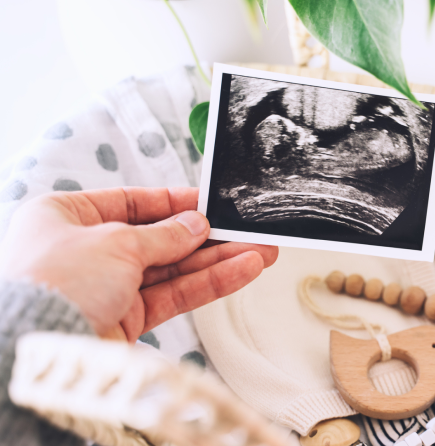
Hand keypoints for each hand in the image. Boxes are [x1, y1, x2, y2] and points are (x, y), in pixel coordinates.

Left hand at [0, 187, 276, 341]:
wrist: (37, 346)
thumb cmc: (53, 282)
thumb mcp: (115, 240)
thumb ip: (165, 234)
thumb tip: (196, 224)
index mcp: (66, 217)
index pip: (130, 203)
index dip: (174, 202)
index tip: (210, 203)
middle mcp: (85, 252)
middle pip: (159, 238)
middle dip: (207, 237)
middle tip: (246, 231)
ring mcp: (106, 287)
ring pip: (173, 269)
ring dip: (217, 261)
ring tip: (259, 251)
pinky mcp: (124, 319)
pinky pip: (174, 295)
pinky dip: (208, 283)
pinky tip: (242, 270)